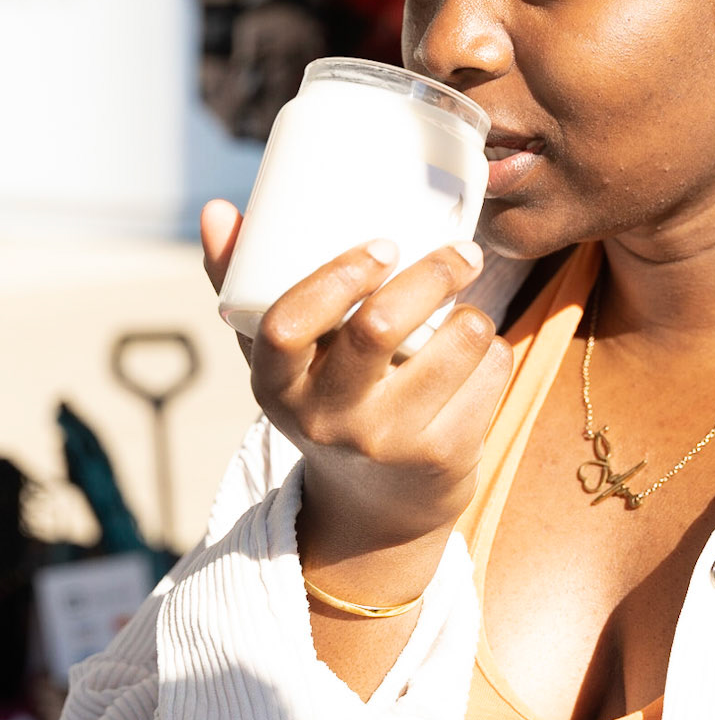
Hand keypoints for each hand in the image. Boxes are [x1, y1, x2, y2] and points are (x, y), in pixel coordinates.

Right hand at [200, 203, 511, 557]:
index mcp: (276, 387)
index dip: (335, 277)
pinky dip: (492, 353)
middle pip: (379, 326)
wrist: (378, 509)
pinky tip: (475, 362)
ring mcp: (389, 442)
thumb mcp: (281, 363)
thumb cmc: (327, 402)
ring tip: (464, 315)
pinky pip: (491, 371)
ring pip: (458, 341)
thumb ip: (244, 286)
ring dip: (473, 315)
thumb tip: (216, 210)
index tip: (383, 244)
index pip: (286, 326)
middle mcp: (328, 419)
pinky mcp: (445, 457)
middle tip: (462, 252)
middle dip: (432, 273)